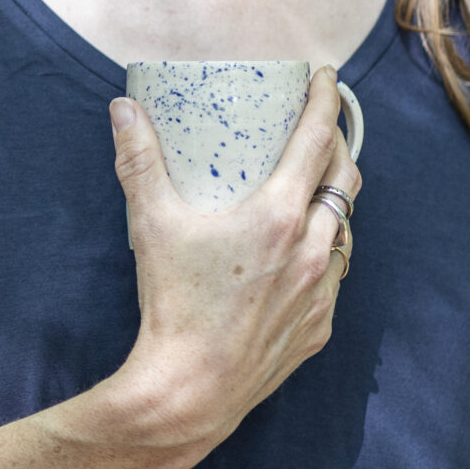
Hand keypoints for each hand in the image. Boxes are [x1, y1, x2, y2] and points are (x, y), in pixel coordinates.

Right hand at [103, 66, 362, 464]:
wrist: (191, 389)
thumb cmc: (172, 303)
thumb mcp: (151, 224)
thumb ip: (139, 162)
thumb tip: (124, 110)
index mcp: (279, 215)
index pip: (317, 140)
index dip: (326, 103)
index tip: (327, 79)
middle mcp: (312, 248)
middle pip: (345, 180)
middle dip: (338, 146)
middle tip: (321, 129)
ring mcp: (321, 291)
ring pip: (345, 230)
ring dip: (333, 204)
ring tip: (312, 192)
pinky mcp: (319, 327)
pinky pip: (334, 278)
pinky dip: (323, 255)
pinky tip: (299, 257)